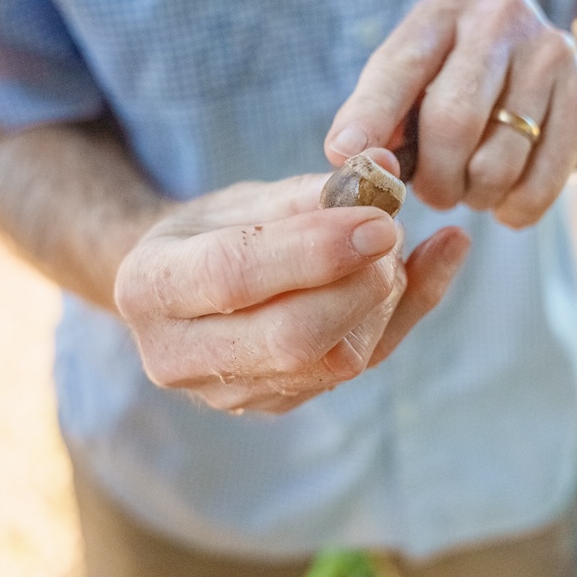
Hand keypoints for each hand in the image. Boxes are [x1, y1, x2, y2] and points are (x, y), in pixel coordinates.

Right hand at [114, 155, 469, 414]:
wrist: (186, 288)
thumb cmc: (215, 230)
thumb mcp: (244, 198)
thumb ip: (312, 190)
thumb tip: (385, 171)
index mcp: (150, 286)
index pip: (234, 274)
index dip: (314, 250)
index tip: (378, 221)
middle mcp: (177, 355)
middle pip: (290, 339)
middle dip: (358, 285)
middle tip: (391, 232)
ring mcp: (227, 393)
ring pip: (332, 364)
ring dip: (380, 301)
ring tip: (387, 250)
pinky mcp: (275, 405)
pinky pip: (355, 369)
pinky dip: (401, 316)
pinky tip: (427, 266)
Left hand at [325, 0, 576, 228]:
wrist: (569, 87)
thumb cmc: (472, 95)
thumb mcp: (421, 88)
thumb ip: (382, 117)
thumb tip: (348, 156)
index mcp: (446, 8)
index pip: (399, 67)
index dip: (369, 117)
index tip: (343, 156)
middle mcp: (500, 17)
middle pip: (451, 122)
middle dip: (434, 178)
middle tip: (436, 194)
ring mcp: (550, 52)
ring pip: (494, 163)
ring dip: (475, 196)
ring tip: (474, 188)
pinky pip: (538, 186)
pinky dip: (514, 209)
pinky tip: (509, 199)